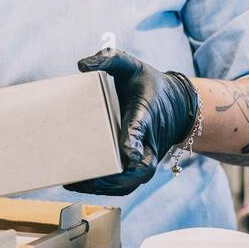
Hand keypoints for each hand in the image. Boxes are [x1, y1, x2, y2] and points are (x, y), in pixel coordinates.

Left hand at [65, 49, 197, 195]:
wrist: (176, 104)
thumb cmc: (148, 85)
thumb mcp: (132, 66)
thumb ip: (111, 59)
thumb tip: (82, 64)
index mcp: (146, 117)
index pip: (138, 132)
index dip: (131, 143)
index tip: (125, 152)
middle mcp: (148, 143)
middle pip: (135, 169)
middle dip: (109, 177)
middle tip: (80, 177)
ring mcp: (145, 159)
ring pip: (128, 182)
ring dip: (102, 187)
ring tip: (72, 183)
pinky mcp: (139, 168)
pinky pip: (123, 184)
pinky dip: (103, 188)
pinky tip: (78, 185)